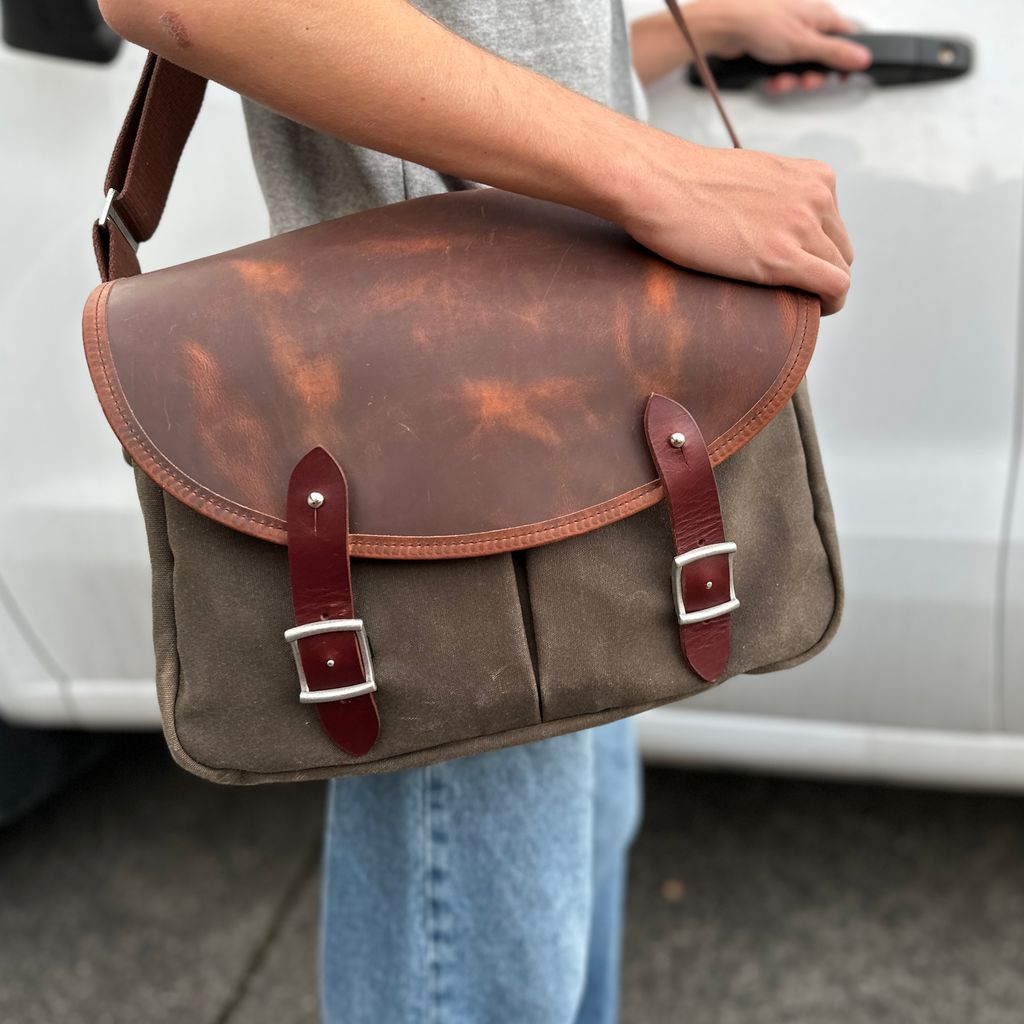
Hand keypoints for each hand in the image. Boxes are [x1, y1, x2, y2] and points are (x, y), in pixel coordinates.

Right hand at [617, 134, 850, 313]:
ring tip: (793, 304)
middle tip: (790, 290)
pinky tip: (814, 313)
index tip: (798, 268)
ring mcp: (802, 226)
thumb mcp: (749, 175)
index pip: (836, 225)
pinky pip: (834, 287)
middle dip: (821, 271)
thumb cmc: (685, 182)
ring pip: (840, 272)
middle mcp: (817, 196)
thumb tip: (764, 223)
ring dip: (821, 292)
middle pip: (841, 251)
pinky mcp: (782, 257)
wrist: (658, 182)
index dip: (819, 253)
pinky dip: (830, 305)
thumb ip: (771, 195)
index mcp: (813, 175)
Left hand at [700, 0, 871, 90]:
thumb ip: (834, 52)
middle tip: (804, 82)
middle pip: (822, 56)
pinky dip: (778, 76)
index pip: (847, 37)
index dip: (846, 60)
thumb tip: (863, 57)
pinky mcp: (772, 44)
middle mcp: (807, 21)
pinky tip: (771, 79)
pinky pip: (783, 65)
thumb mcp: (804, 43)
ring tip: (781, 81)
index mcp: (821, 15)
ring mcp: (789, 32)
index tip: (842, 78)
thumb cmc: (761, 22)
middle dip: (812, 75)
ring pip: (800, 65)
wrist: (725, 25)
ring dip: (792, 79)